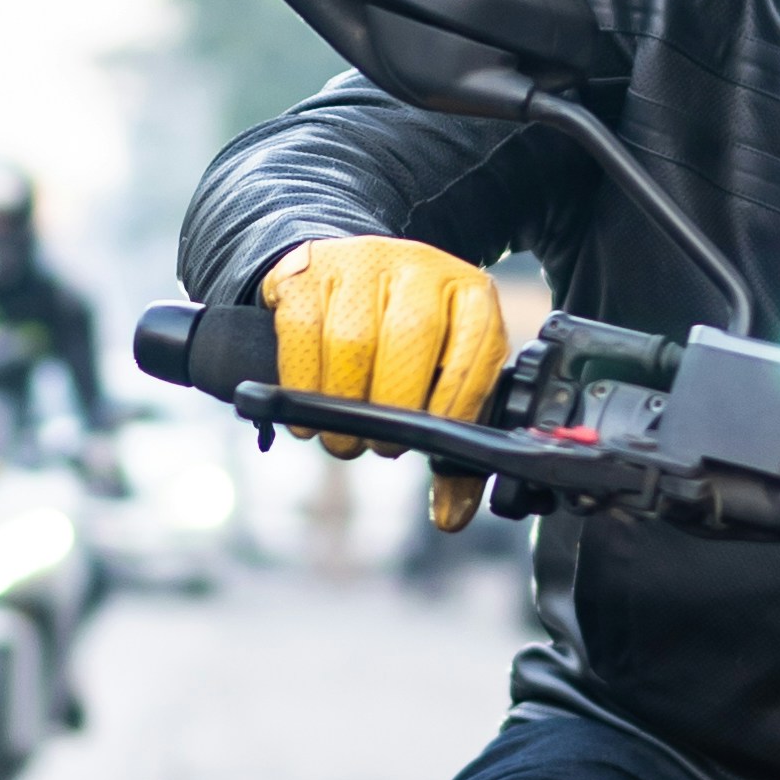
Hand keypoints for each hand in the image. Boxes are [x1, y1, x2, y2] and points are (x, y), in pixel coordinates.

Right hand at [260, 238, 509, 534]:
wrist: (344, 278)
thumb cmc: (401, 347)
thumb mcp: (440, 383)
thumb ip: (450, 447)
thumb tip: (450, 517)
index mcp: (470, 293)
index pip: (477, 344)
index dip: (458, 399)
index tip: (435, 438)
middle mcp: (421, 267)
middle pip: (410, 337)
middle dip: (392, 407)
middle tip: (380, 447)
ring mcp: (362, 262)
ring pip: (351, 340)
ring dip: (342, 405)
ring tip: (343, 437)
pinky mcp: (308, 270)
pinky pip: (301, 332)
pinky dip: (302, 384)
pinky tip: (307, 413)